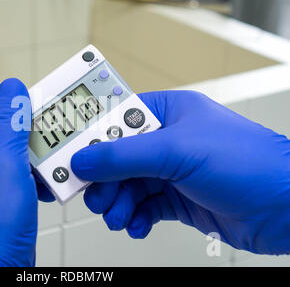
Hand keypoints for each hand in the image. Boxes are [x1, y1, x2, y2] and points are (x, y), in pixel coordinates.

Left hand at [0, 78, 37, 265]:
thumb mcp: (2, 164)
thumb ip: (9, 123)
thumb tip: (12, 90)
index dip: (15, 111)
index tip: (41, 109)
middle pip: (1, 136)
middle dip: (29, 141)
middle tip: (51, 140)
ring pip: (13, 160)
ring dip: (34, 162)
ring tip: (49, 167)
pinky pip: (16, 181)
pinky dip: (33, 181)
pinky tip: (44, 187)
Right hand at [71, 90, 289, 254]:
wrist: (286, 208)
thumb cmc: (247, 163)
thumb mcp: (175, 152)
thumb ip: (123, 156)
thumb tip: (83, 160)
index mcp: (168, 113)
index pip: (115, 120)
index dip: (90, 138)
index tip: (70, 156)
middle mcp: (168, 141)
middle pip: (116, 157)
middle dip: (103, 180)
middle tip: (95, 196)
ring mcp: (172, 171)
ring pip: (127, 185)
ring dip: (118, 203)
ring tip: (118, 216)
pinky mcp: (178, 199)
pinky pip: (143, 207)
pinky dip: (135, 218)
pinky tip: (137, 225)